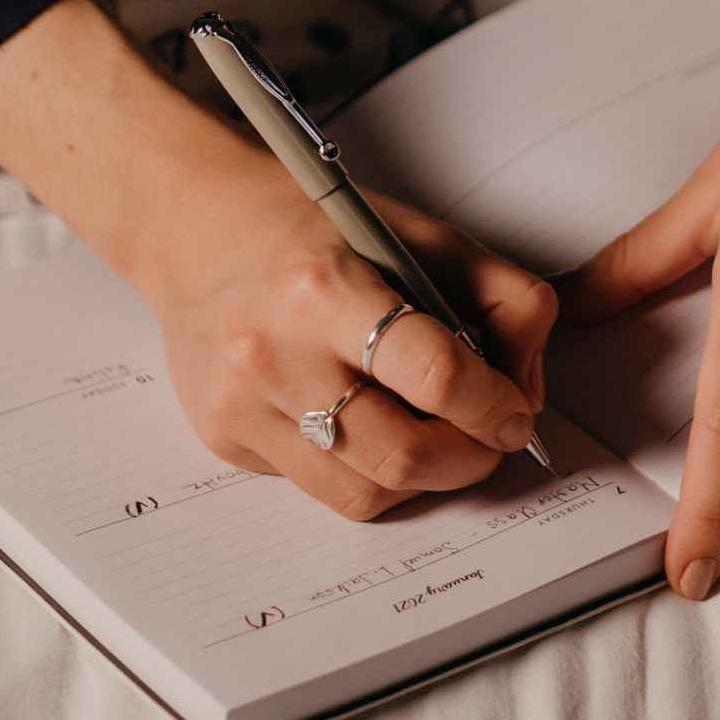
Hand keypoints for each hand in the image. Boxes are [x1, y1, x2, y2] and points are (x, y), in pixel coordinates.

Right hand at [145, 152, 556, 520]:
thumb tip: (526, 386)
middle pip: (403, 456)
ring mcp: (241, 406)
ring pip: (364, 494)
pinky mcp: (223, 437)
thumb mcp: (416, 231)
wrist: (193, 228)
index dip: (495, 406)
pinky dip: (364, 471)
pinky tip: (367, 424)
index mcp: (325, 288)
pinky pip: (319, 488)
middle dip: (469, 460)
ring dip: (423, 480)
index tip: (513, 413)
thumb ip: (499, 295)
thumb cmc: (308, 225)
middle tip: (487, 438)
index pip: (435, 375)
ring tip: (435, 437)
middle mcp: (273, 354)